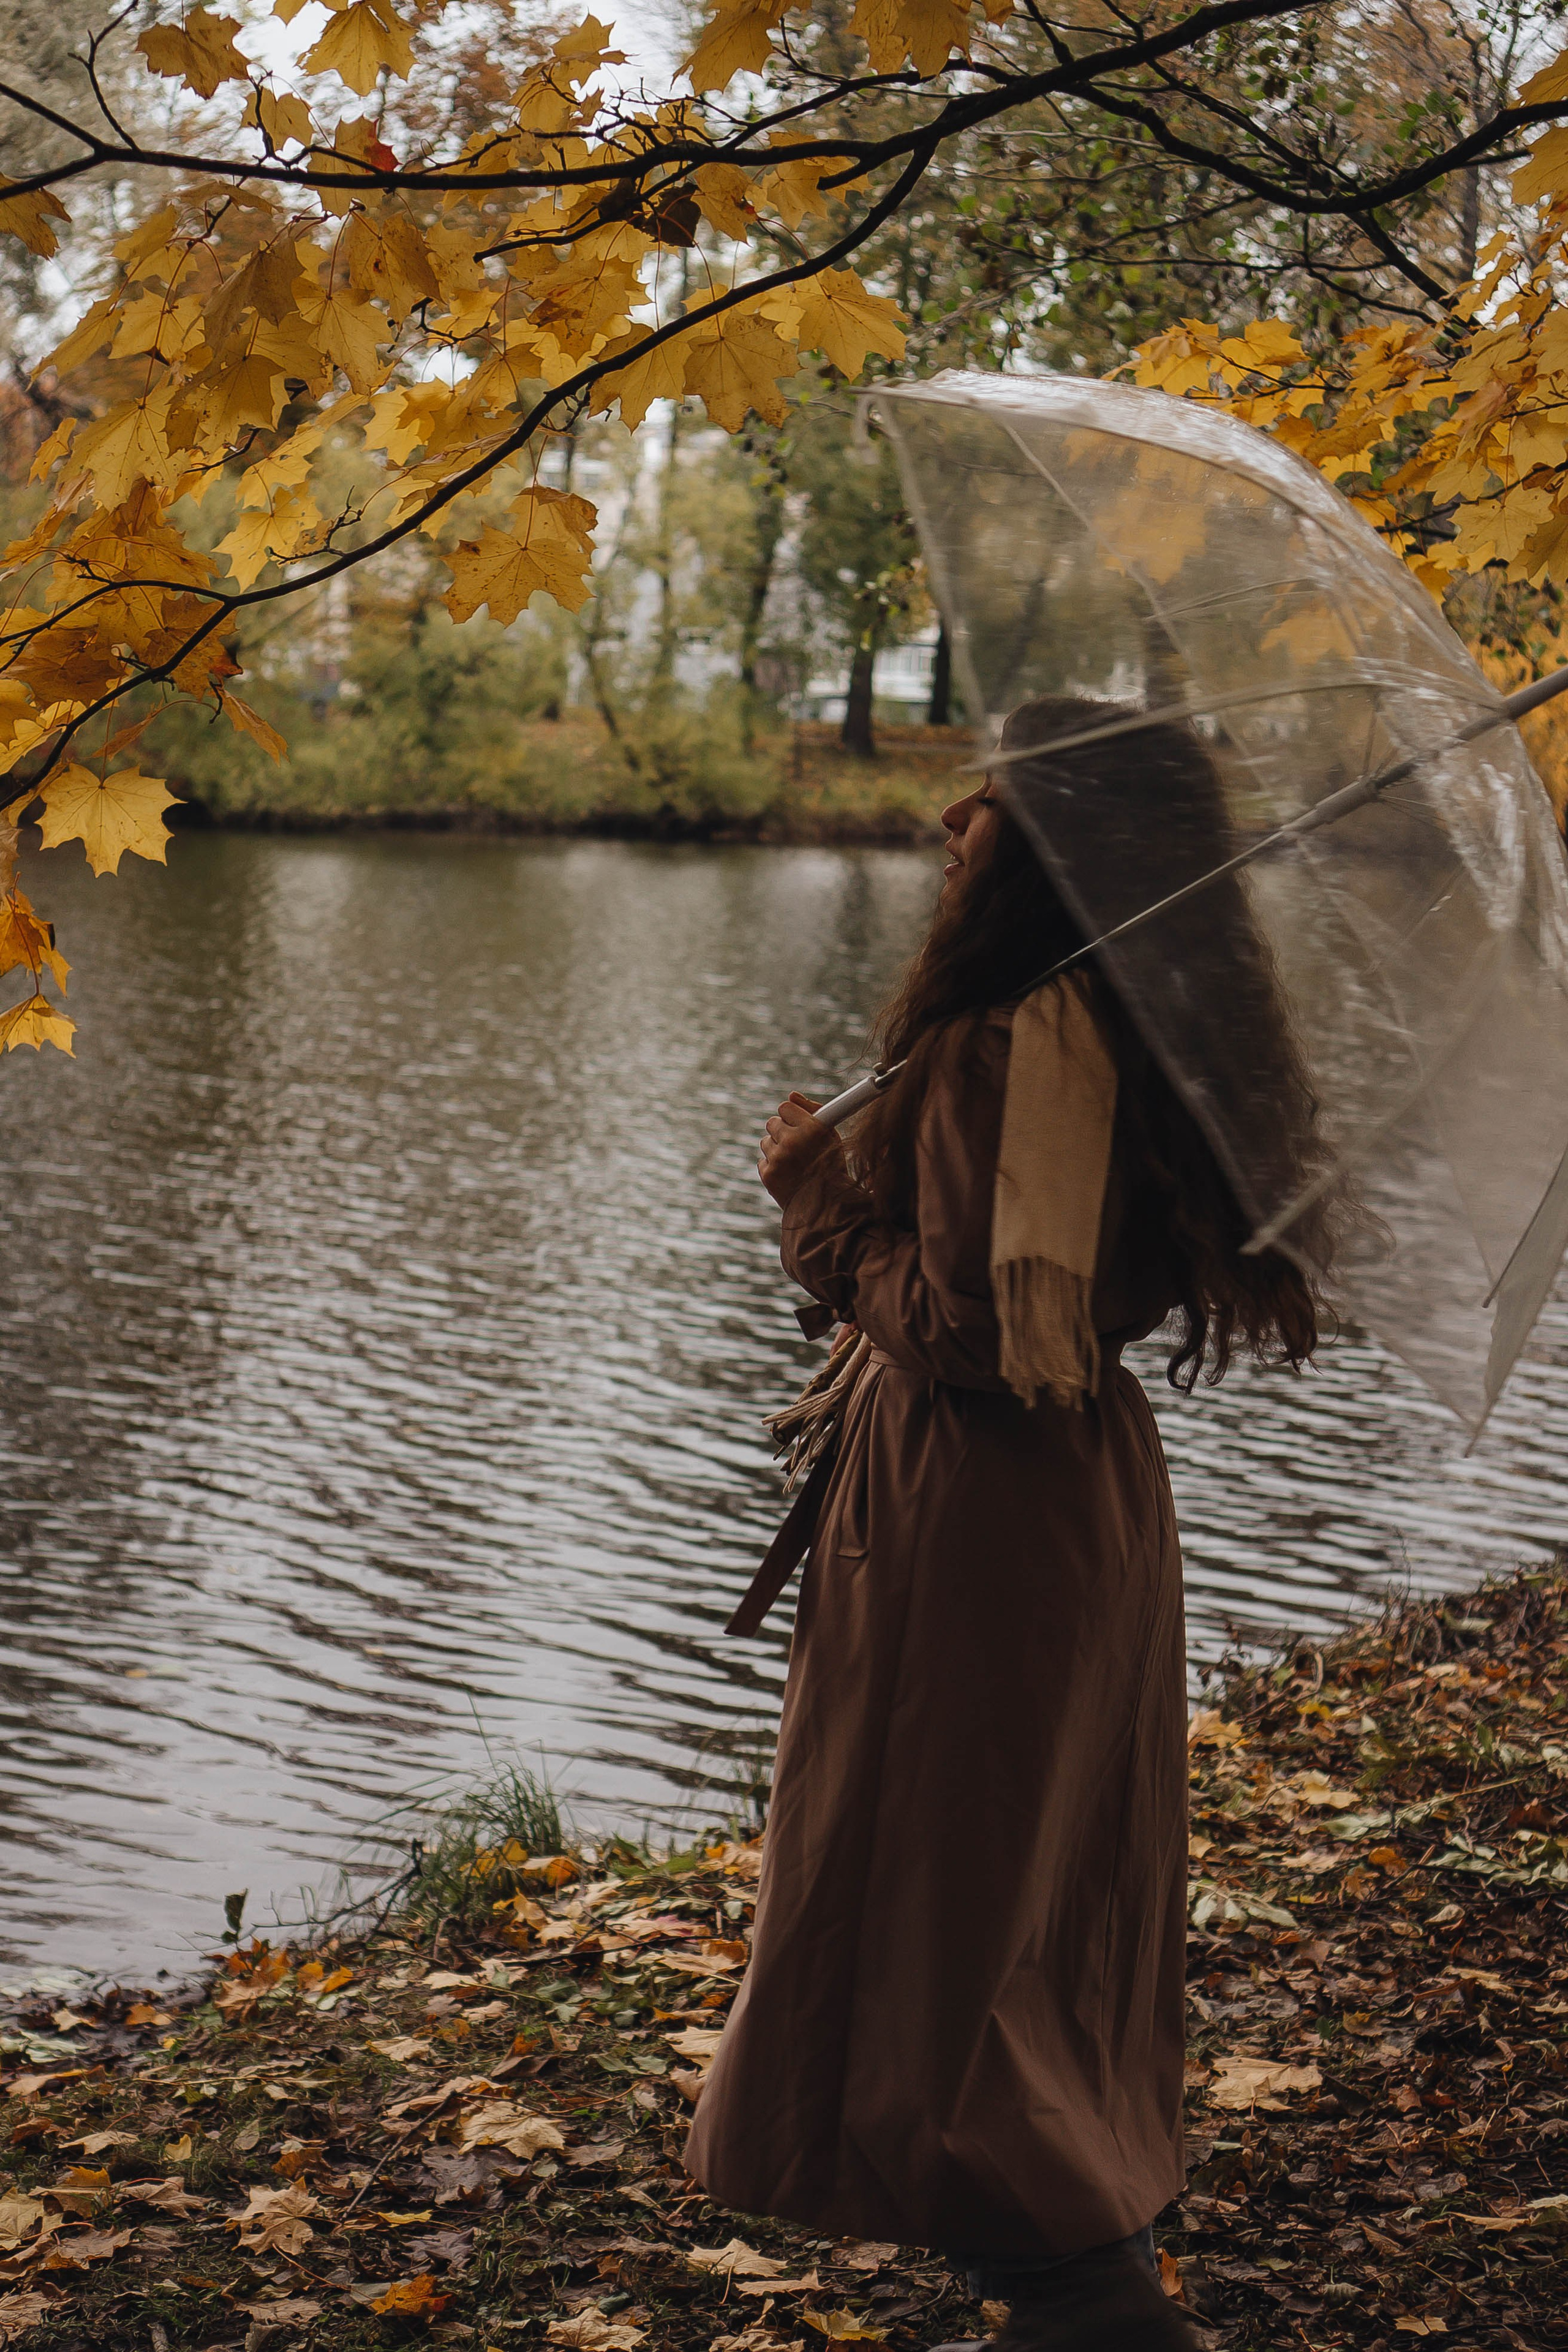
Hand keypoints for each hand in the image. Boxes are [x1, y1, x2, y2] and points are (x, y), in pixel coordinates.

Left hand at [757, 1092, 841, 1207]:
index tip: (797, 1124)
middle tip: (795, 1145)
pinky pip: (763, 1161)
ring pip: (765, 1142)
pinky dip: (772, 1167)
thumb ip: (812, 1110)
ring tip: (794, 1163)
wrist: (827, 1205)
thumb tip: (791, 1095)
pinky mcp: (768, 1174)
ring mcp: (779, 1158)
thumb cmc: (831, 1166)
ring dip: (776, 1149)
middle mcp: (794, 1140)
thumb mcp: (831, 1136)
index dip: (791, 1116)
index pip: (785, 1107)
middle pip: (772, 1122)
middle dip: (781, 1132)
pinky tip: (788, 1176)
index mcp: (813, 1128)